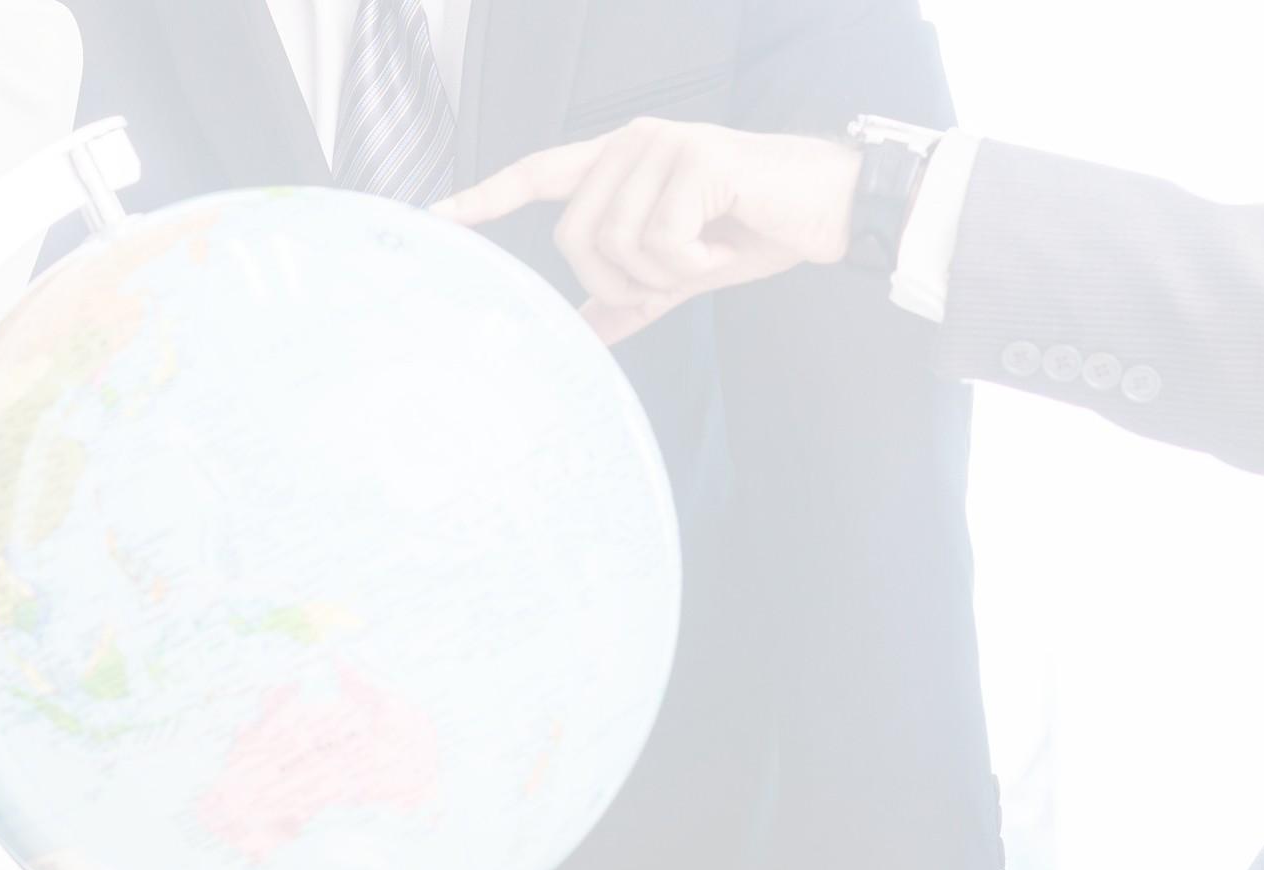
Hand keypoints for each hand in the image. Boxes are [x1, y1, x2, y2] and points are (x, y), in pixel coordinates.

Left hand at [435, 119, 863, 342]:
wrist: (833, 210)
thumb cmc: (757, 230)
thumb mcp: (681, 273)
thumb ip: (629, 297)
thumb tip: (581, 334)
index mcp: (619, 161)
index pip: (536, 174)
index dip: (483, 197)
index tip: (430, 218)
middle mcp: (631, 142)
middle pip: (573, 236)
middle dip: (619, 278)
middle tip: (675, 276)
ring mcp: (661, 144)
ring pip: (616, 243)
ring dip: (665, 273)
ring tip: (711, 252)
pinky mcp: (694, 159)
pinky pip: (661, 241)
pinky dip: (695, 263)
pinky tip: (728, 243)